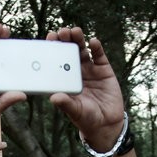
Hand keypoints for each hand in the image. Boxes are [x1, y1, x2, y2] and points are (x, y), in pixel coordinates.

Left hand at [46, 27, 125, 150]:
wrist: (107, 124)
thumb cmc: (86, 119)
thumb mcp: (75, 111)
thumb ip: (66, 103)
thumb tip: (53, 98)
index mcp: (64, 80)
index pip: (55, 61)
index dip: (52, 48)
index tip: (49, 38)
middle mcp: (75, 72)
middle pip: (68, 51)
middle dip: (65, 40)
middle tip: (61, 32)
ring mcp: (89, 69)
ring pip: (82, 50)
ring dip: (78, 39)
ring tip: (75, 32)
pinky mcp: (103, 70)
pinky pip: (99, 55)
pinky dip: (96, 47)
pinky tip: (93, 42)